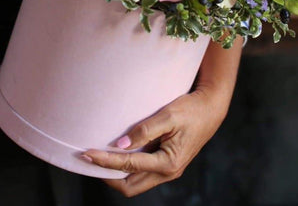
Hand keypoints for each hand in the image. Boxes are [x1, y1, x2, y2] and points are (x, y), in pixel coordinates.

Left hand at [83, 88, 224, 196]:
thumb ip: (144, 130)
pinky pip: (141, 173)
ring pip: (135, 182)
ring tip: (98, 158)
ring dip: (116, 174)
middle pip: (130, 187)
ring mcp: (167, 171)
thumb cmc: (190, 110)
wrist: (210, 110)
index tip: (87, 153)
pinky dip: (126, 168)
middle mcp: (167, 172)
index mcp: (168, 162)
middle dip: (107, 176)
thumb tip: (120, 144)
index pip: (128, 165)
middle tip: (89, 160)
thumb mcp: (168, 116)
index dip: (105, 160)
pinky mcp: (166, 164)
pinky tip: (116, 154)